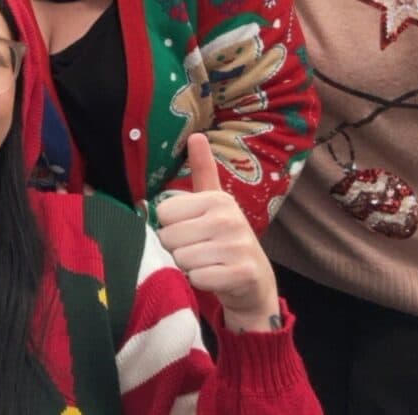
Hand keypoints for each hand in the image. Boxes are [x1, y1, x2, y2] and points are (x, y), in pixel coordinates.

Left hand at [156, 133, 279, 332]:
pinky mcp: (242, 273)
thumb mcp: (214, 203)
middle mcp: (229, 217)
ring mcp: (238, 245)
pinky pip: (196, 278)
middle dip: (177, 249)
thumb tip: (196, 135)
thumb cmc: (224, 239)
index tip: (189, 230)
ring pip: (181, 258)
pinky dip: (199, 282)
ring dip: (187, 267)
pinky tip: (214, 278)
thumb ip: (203, 171)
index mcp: (217, 199)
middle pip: (168, 237)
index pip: (162, 213)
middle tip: (198, 251)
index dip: (170, 227)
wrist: (255, 282)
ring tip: (206, 263)